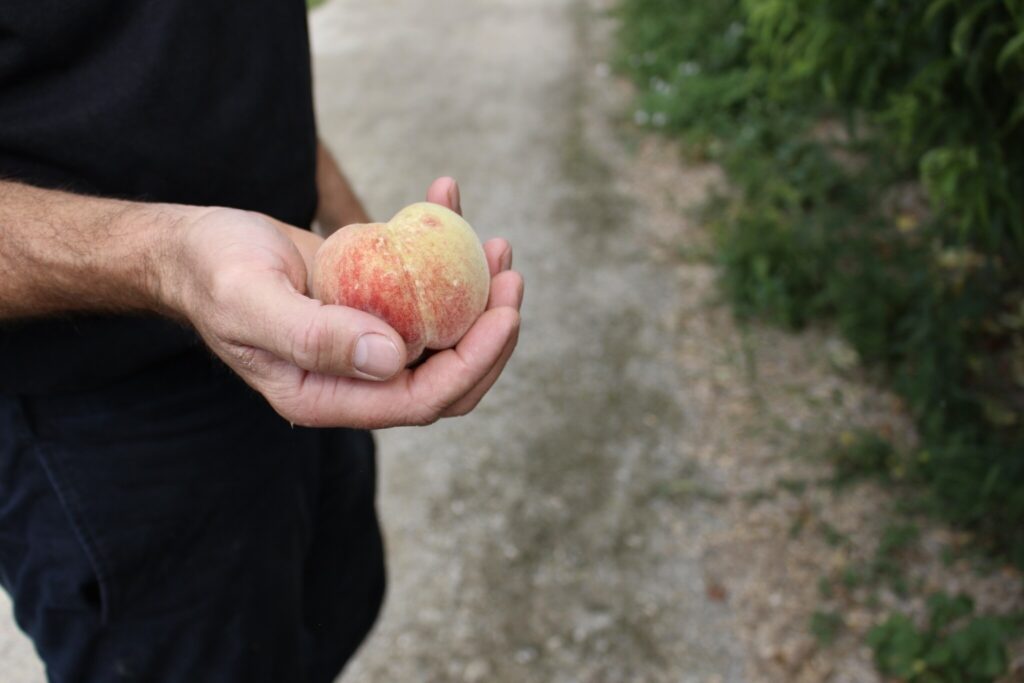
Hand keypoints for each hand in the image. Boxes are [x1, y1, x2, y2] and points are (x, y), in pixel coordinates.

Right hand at [165, 177, 522, 428]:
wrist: (194, 247)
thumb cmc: (211, 272)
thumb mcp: (251, 301)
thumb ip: (315, 338)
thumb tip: (394, 358)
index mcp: (328, 397)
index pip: (420, 400)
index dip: (472, 364)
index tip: (504, 314)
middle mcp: (355, 378)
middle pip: (447, 374)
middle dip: (491, 333)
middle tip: (511, 277)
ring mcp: (367, 342)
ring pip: (444, 333)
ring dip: (479, 292)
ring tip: (496, 244)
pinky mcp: (373, 304)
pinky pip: (421, 288)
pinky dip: (442, 247)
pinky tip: (445, 200)